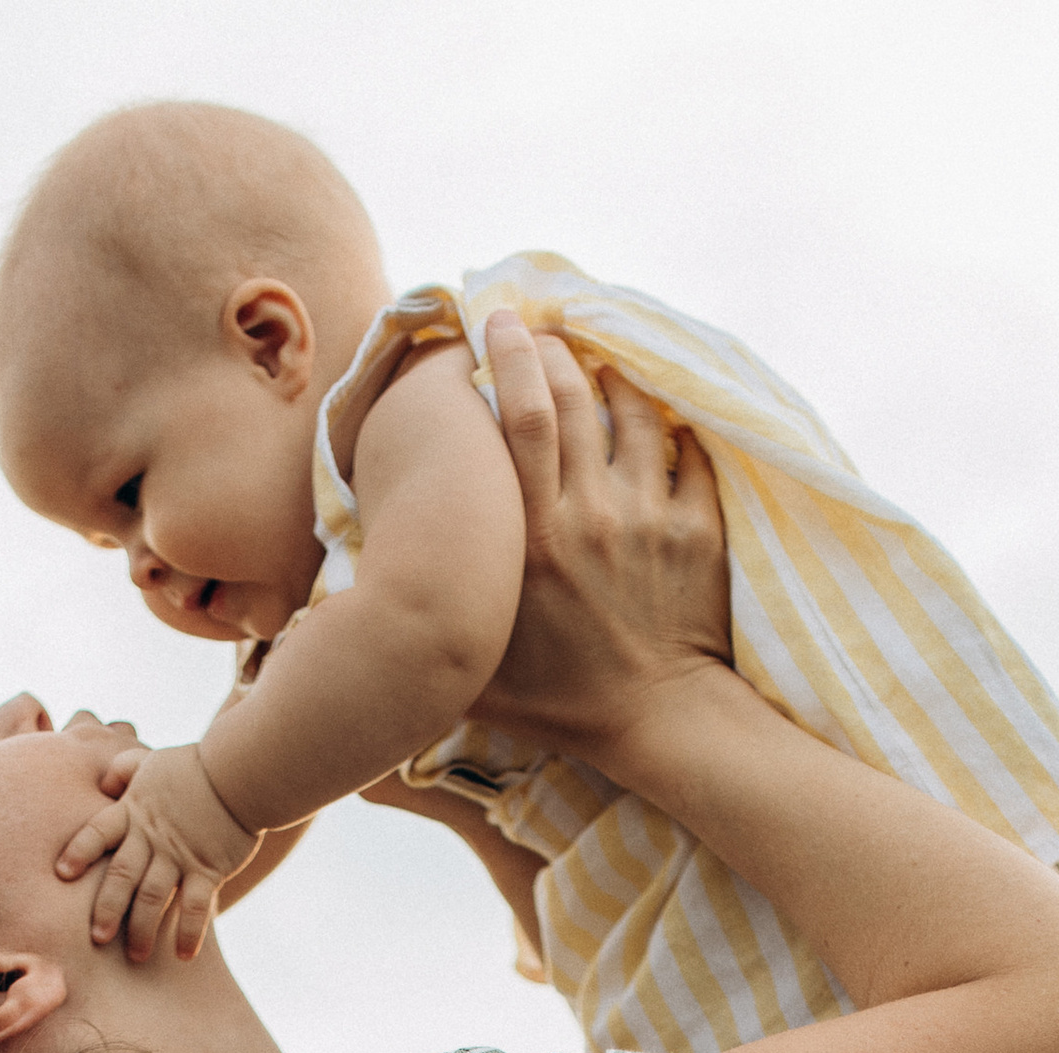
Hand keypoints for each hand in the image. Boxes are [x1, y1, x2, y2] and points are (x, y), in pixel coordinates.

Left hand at [56, 741, 260, 961]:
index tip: (62, 874)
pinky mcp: (209, 869)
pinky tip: (184, 955)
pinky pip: (195, 906)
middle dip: (106, 908)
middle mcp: (151, 838)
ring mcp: (179, 856)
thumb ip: (124, 769)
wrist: (241, 773)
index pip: (98, 832)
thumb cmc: (195, 767)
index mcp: (134, 812)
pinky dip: (189, 932)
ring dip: (142, 930)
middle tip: (97, 938)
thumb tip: (103, 783)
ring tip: (136, 956)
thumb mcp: (152, 761)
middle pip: (121, 876)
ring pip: (152, 898)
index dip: (79, 852)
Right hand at [471, 310, 732, 761]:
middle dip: (554, 349)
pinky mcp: (696, 528)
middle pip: (573, 396)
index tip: (498, 323)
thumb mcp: (476, 673)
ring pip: (633, 411)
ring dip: (614, 374)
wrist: (656, 723)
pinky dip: (671, 422)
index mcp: (532, 542)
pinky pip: (687, 450)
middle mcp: (589, 516)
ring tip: (597, 361)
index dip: (509, 357)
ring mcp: (648, 517)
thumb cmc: (560, 704)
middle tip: (542, 331)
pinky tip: (655, 411)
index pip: (519, 418)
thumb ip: (432, 629)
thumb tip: (362, 616)